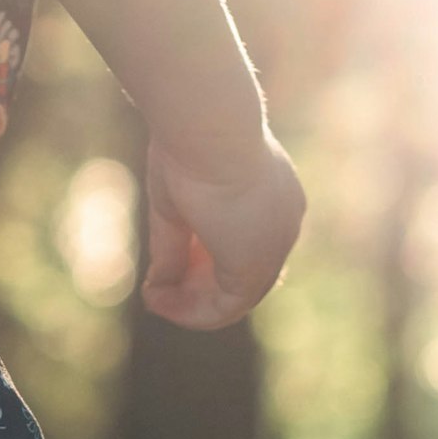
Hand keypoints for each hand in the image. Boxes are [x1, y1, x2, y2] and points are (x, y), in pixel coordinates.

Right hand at [142, 129, 305, 330]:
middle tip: (157, 290)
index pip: (245, 244)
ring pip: (237, 297)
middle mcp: (282, 223)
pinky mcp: (256, 265)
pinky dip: (192, 312)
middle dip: (197, 289)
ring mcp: (275, 245)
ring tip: (154, 299)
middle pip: (243, 274)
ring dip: (191, 306)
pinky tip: (157, 299)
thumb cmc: (190, 147)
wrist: (209, 126)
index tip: (169, 265)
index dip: (205, 263)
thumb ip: (174, 247)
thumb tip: (158, 285)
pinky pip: (227, 307)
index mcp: (273, 196)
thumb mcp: (176, 202)